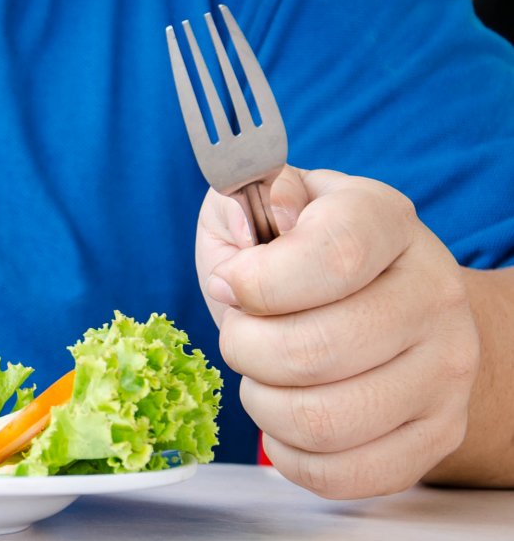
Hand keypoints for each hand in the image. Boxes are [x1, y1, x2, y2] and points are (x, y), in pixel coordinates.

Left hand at [196, 166, 478, 498]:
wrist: (391, 302)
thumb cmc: (306, 254)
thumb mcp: (266, 204)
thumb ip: (244, 204)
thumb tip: (246, 243)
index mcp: (386, 221)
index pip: (330, 259)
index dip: (255, 282)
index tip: (232, 283)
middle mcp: (433, 293)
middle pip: (313, 353)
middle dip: (244, 350)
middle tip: (242, 335)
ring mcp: (445, 370)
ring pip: (322, 421)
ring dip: (263, 404)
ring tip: (263, 376)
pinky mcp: (437, 433)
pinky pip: (341, 473)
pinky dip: (289, 454)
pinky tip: (284, 418)